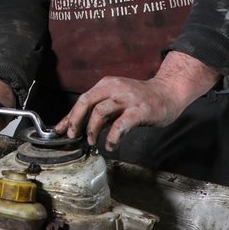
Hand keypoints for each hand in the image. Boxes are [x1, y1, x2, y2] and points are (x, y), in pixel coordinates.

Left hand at [55, 52, 219, 150]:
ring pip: (100, 112)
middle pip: (86, 101)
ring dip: (92, 129)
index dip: (70, 116)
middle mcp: (115, 88)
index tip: (61, 129)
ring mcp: (127, 98)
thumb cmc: (140, 100)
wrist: (168, 93)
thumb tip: (78, 126)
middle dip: (75, 120)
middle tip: (73, 135)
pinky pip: (120, 125)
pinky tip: (110, 145)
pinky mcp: (139, 110)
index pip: (82, 99)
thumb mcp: (116, 100)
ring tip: (91, 141)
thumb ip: (99, 111)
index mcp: (106, 84)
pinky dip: (112, 137)